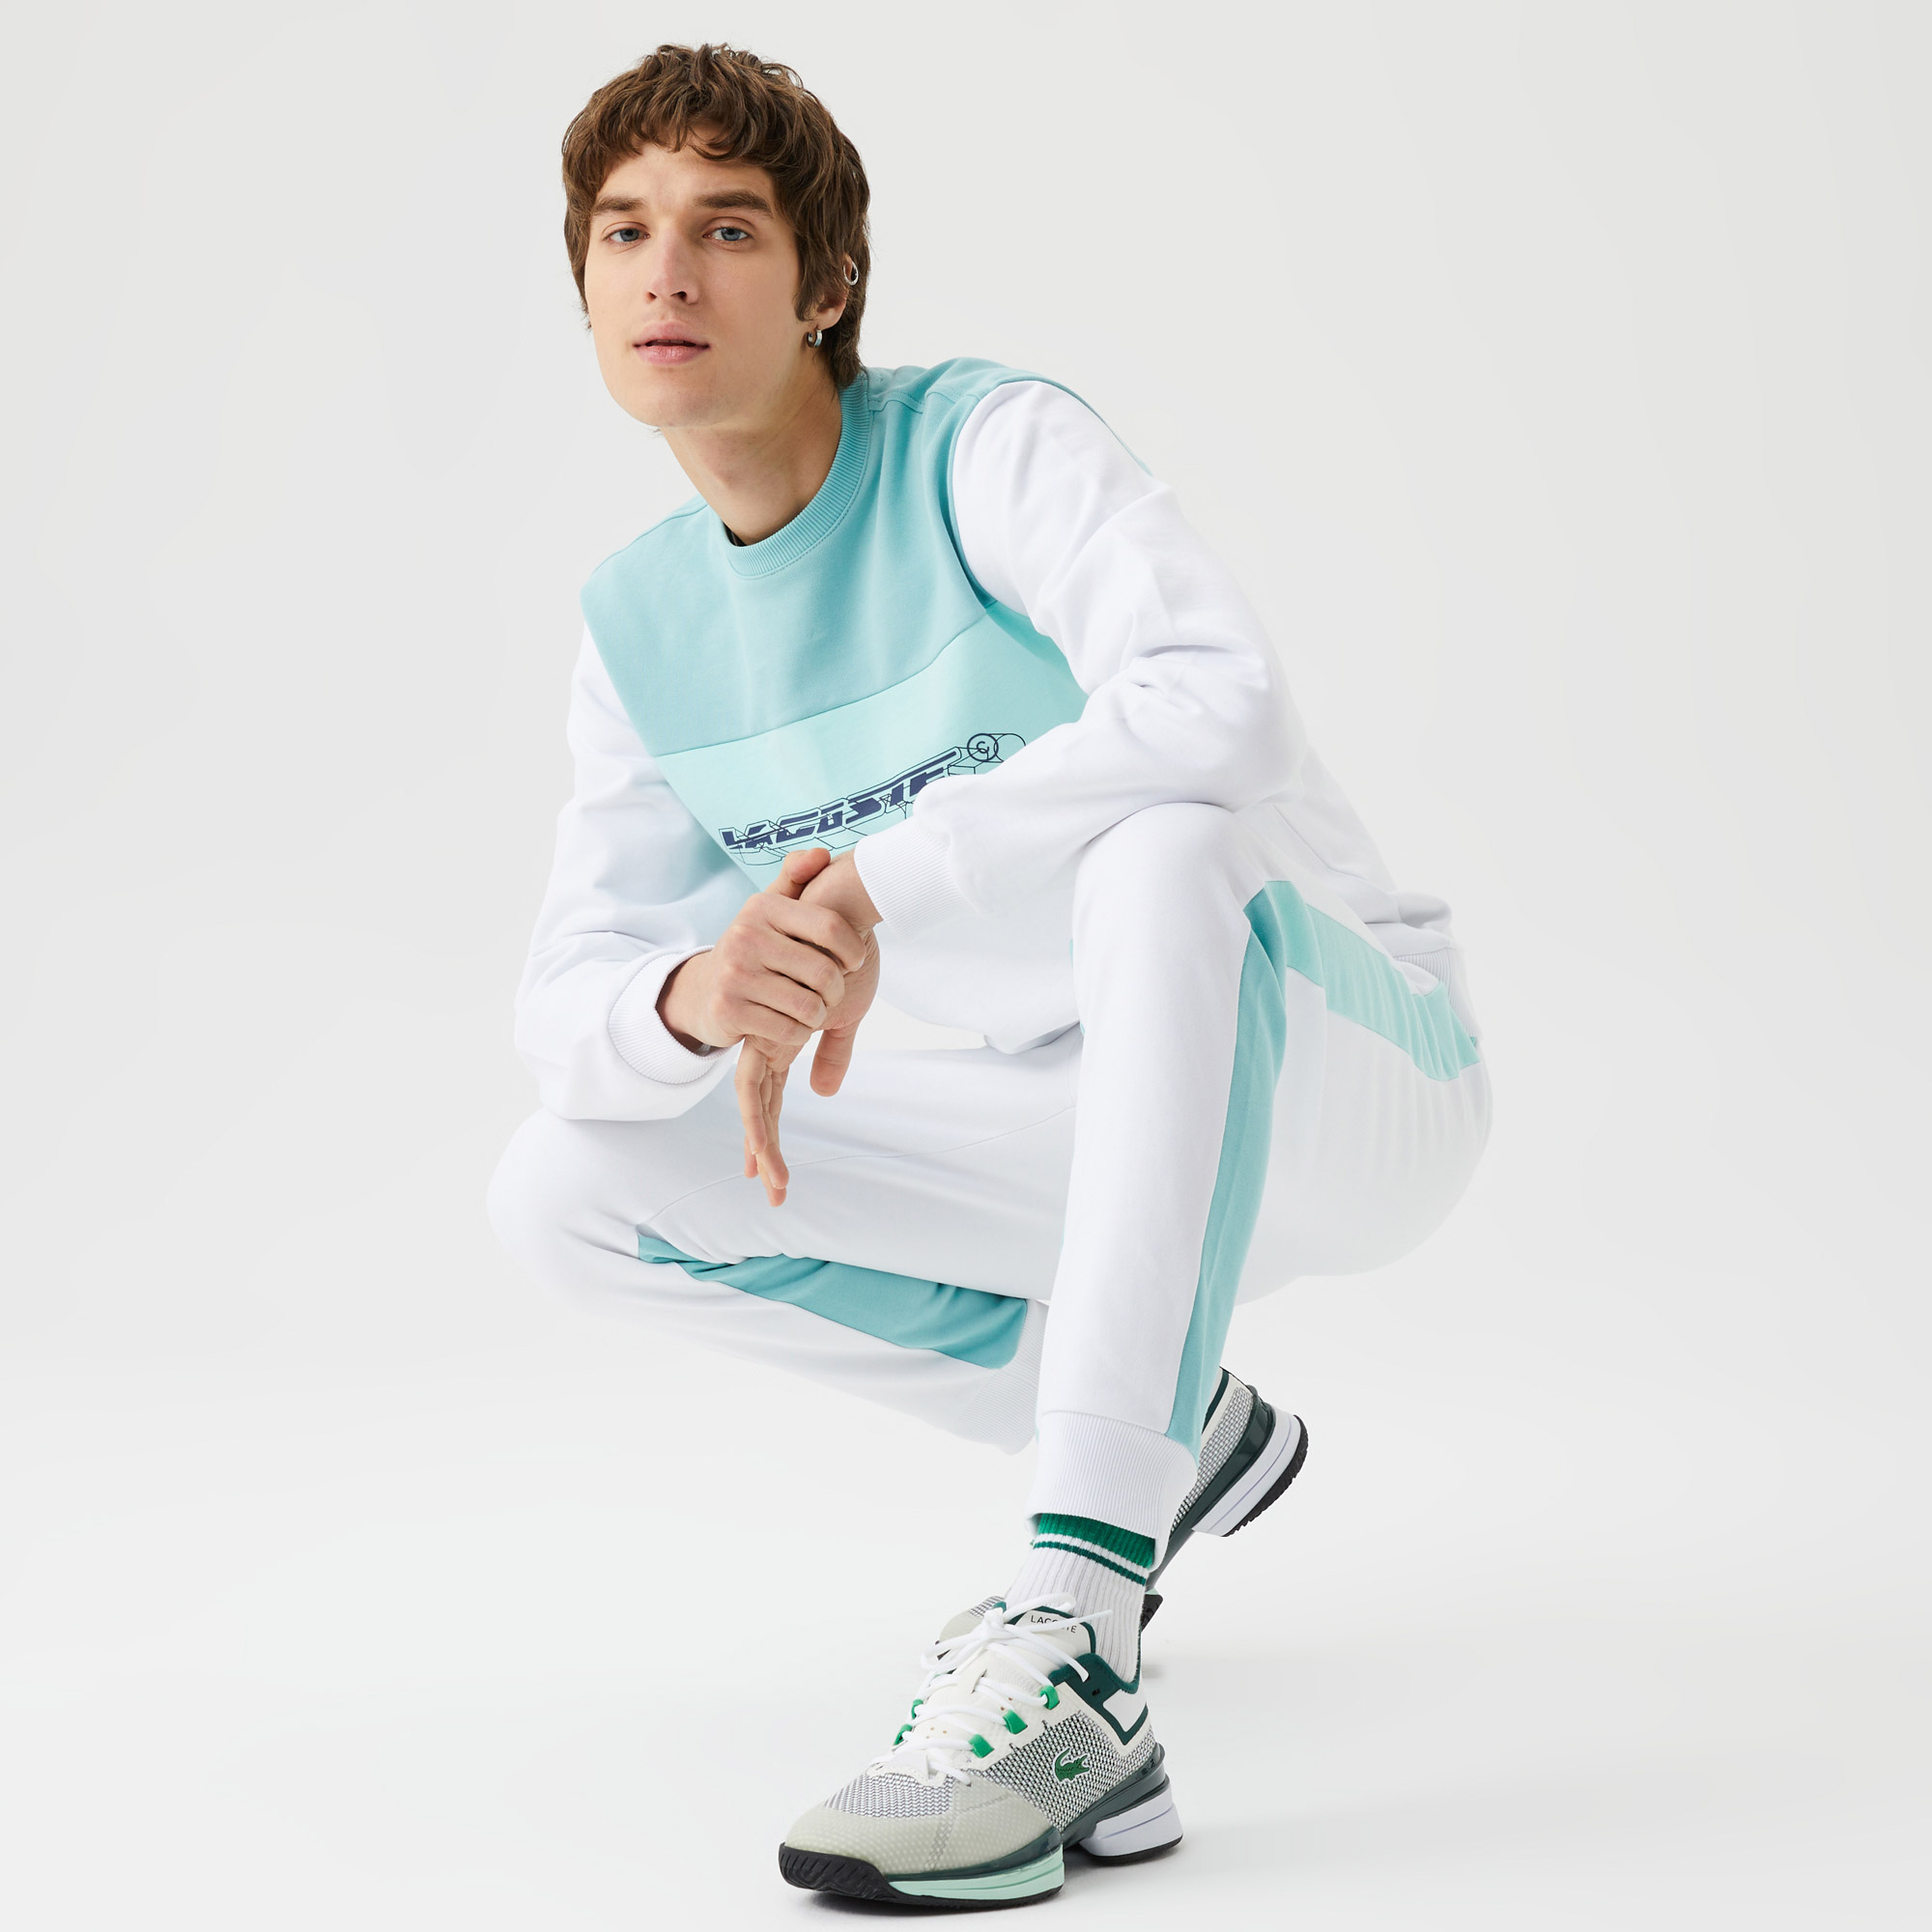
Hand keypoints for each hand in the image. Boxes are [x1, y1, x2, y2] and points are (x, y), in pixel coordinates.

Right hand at [658, 848, 870, 1053]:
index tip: (853, 961)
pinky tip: (789, 1024)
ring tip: (810, 1009)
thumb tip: (822, 855)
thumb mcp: (770, 909)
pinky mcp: (728, 1010)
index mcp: (763, 907)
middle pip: (824, 973)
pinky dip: (797, 1033)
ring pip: (809, 1007)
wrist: (701, 990)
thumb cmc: (753, 948)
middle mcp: (745, 935)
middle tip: (830, 994)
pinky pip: (789, 1031)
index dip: (853, 950)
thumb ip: (796, 877)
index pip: (830, 927)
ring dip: (817, 1015)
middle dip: (836, 991)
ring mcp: (734, 974)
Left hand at [665, 848, 879, 1207]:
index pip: (771, 1088)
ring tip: (774, 1185)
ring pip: (753, 1098)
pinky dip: (761, 1121)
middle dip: (763, 1146)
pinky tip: (761, 1150)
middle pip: (756, 1098)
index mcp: (784, 1030)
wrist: (841, 904)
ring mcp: (765, 1027)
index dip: (766, 1127)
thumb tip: (822, 1091)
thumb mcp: (846, 1009)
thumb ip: (833, 1051)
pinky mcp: (769, 1023)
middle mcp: (769, 1031)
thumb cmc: (846, 947)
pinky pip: (758, 1082)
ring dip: (766, 1145)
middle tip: (768, 1191)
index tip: (761, 1169)